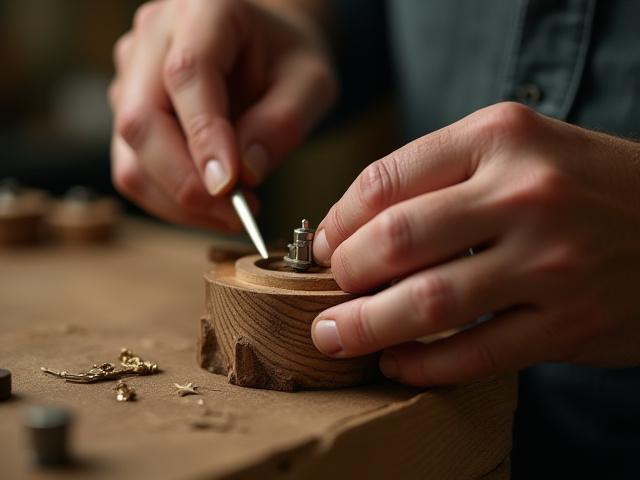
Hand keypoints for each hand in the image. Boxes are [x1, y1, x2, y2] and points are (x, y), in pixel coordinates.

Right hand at [110, 0, 335, 229]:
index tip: (231, 186)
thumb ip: (282, 123)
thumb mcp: (311, 84)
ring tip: (232, 213)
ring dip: (178, 200)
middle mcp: (154, 36)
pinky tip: (211, 207)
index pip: (188, 73)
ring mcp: (132, 74)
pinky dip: (170, 200)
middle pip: (142, 119)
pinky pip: (134, 168)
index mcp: (204, 9)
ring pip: (131, 154)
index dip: (204, 135)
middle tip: (236, 214)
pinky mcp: (128, 110)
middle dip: (185, 181)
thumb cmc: (289, 60)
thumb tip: (243, 175)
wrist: (265, 49)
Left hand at [311, 102, 639, 386]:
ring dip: (366, 326)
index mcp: (499, 137)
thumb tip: (351, 227)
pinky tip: (397, 363)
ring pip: (429, 302)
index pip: (386, 179)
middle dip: (345, 273)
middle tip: (332, 291)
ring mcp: (551, 261)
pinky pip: (475, 354)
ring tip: (335, 337)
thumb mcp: (515, 149)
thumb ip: (439, 177)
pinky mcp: (569, 324)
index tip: (325, 244)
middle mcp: (526, 192)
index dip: (339, 218)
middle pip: (396, 239)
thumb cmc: (580, 184)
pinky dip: (423, 366)